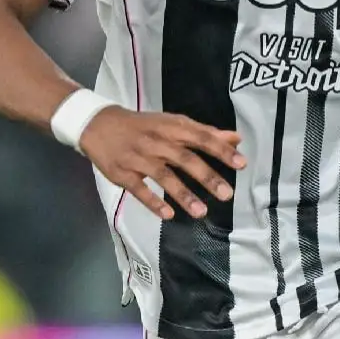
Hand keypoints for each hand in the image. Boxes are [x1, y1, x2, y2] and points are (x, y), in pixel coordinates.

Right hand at [81, 108, 246, 220]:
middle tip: (227, 194)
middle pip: (185, 159)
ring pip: (163, 177)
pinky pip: (139, 189)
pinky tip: (168, 215)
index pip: (201, 138)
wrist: (98, 124)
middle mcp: (157, 142)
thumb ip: (204, 133)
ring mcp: (138, 158)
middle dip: (207, 176)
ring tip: (201, 212)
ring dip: (183, 195)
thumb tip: (236, 138)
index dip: (221, 150)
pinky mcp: (122, 173)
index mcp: (171, 128)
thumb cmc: (143, 126)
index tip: (241, 163)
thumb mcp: (172, 123)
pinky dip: (153, 202)